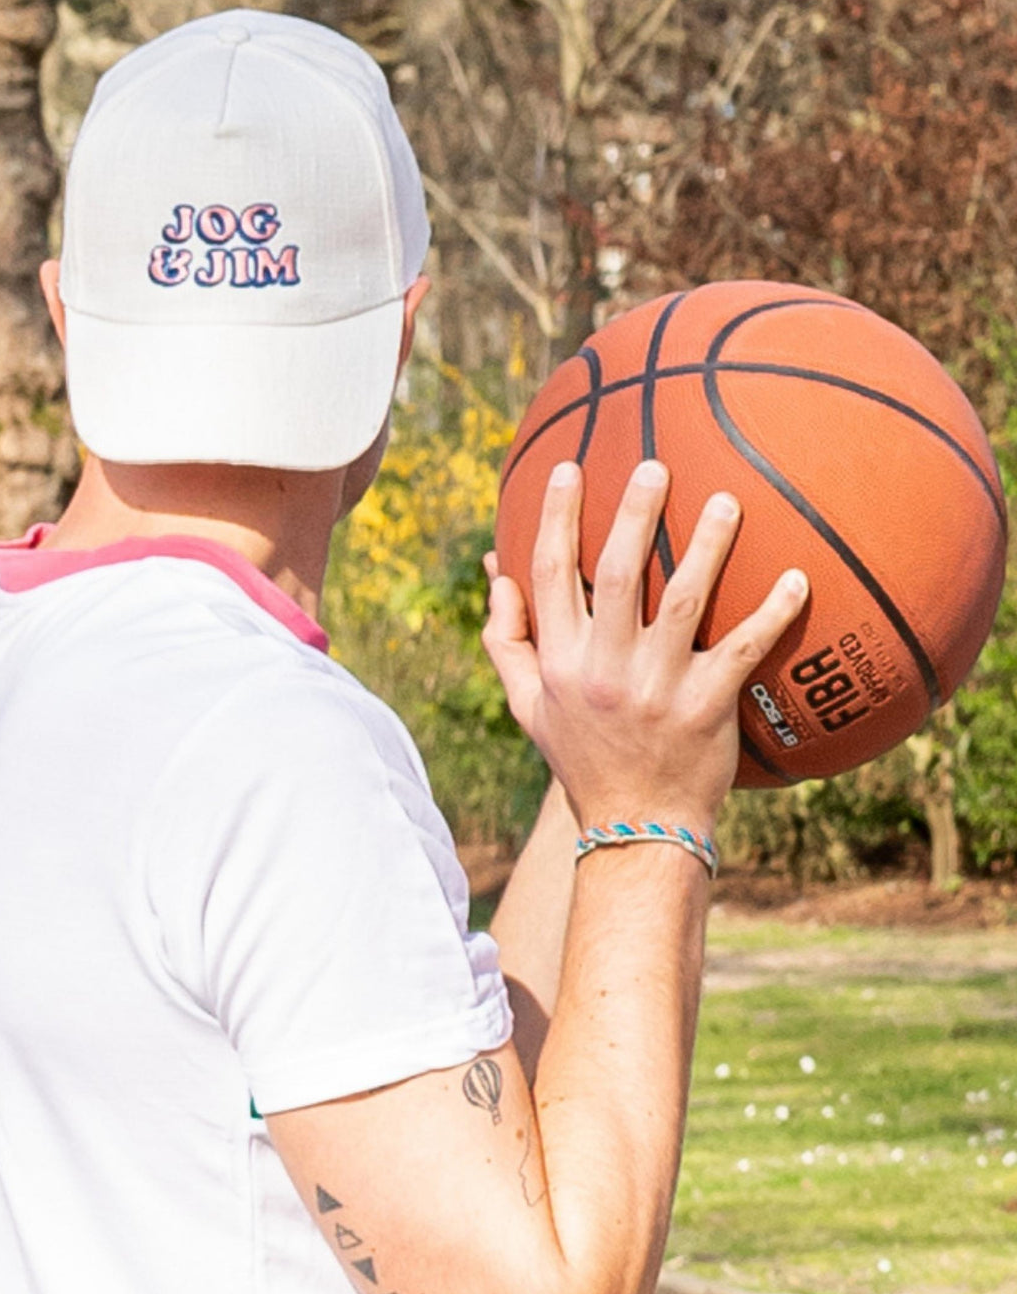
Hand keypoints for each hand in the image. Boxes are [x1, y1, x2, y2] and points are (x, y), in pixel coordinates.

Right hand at [482, 460, 807, 833]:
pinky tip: (797, 579)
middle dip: (635, 513)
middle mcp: (604, 670)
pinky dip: (772, 613)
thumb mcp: (529, 707)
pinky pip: (742, 650)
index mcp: (560, 661)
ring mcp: (657, 688)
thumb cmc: (583, 758)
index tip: (568, 469)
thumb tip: (497, 572)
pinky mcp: (706, 708)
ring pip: (684, 601)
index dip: (557, 518)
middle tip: (654, 466)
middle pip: (619, 574)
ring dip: (708, 546)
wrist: (636, 826)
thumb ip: (508, 641)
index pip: (552, 574)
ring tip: (728, 500)